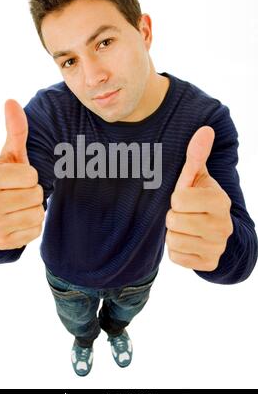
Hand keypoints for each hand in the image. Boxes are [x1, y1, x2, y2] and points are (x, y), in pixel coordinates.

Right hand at [0, 100, 44, 249]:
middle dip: (34, 193)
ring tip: (21, 205)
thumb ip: (16, 130)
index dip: (30, 175)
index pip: (31, 176)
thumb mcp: (12, 154)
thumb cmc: (7, 178)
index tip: (19, 178)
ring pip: (37, 214)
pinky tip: (20, 220)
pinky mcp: (2, 242)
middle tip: (20, 193)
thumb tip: (12, 102)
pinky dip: (32, 226)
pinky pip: (34, 232)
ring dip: (35, 209)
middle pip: (35, 195)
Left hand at [165, 126, 233, 271]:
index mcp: (219, 200)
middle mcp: (222, 226)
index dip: (177, 198)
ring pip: (173, 240)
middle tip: (184, 214)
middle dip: (173, 216)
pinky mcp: (208, 264)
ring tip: (185, 227)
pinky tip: (187, 242)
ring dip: (173, 233)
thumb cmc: (201, 199)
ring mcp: (216, 247)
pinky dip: (177, 250)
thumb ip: (197, 156)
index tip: (186, 199)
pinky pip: (175, 257)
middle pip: (173, 221)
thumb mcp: (198, 177)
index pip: (178, 199)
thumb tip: (205, 129)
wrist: (218, 231)